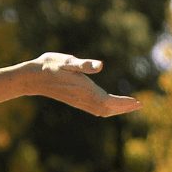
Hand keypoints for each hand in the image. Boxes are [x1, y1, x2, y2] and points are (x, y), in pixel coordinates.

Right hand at [27, 52, 141, 116]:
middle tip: (139, 105)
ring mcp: (78, 101)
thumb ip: (84, 64)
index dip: (124, 103)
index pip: (109, 101)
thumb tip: (100, 66)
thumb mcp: (67, 61)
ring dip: (115, 109)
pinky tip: (108, 105)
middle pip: (107, 108)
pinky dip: (105, 108)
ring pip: (101, 110)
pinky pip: (94, 108)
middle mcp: (82, 98)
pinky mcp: (74, 100)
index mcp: (84, 89)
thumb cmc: (50, 66)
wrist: (32, 77)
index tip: (138, 102)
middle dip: (123, 107)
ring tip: (128, 106)